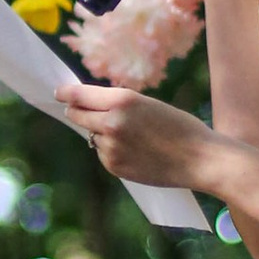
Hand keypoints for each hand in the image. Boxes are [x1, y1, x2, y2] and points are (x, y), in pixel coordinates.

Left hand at [57, 74, 216, 191]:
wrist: (200, 159)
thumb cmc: (180, 128)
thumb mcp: (148, 105)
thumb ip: (118, 104)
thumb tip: (87, 107)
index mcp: (123, 100)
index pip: (80, 94)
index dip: (66, 93)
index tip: (59, 92)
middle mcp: (112, 122)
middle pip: (77, 114)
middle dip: (77, 112)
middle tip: (80, 110)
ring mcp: (111, 147)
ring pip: (91, 135)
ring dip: (100, 133)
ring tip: (133, 137)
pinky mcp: (114, 166)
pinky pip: (103, 153)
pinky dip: (112, 151)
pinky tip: (136, 152)